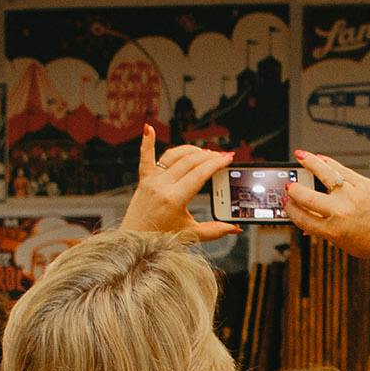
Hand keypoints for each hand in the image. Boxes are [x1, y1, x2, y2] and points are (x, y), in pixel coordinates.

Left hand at [120, 127, 235, 245]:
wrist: (134, 242)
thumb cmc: (162, 240)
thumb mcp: (191, 235)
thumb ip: (215, 231)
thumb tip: (236, 228)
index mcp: (174, 200)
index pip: (200, 175)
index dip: (216, 164)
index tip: (229, 158)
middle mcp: (161, 186)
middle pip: (189, 162)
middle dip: (209, 156)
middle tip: (223, 155)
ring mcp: (151, 181)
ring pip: (173, 156)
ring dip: (191, 151)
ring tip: (205, 152)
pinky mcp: (143, 180)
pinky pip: (145, 158)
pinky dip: (147, 142)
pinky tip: (148, 128)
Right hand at [284, 151, 369, 260]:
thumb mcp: (347, 245)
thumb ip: (327, 233)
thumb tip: (308, 226)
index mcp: (332, 232)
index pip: (302, 218)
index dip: (290, 210)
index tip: (286, 203)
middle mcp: (340, 213)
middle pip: (307, 197)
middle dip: (294, 190)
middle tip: (289, 185)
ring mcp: (352, 197)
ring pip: (324, 175)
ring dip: (309, 163)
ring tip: (300, 156)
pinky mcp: (365, 185)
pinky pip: (342, 170)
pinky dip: (329, 163)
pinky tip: (320, 158)